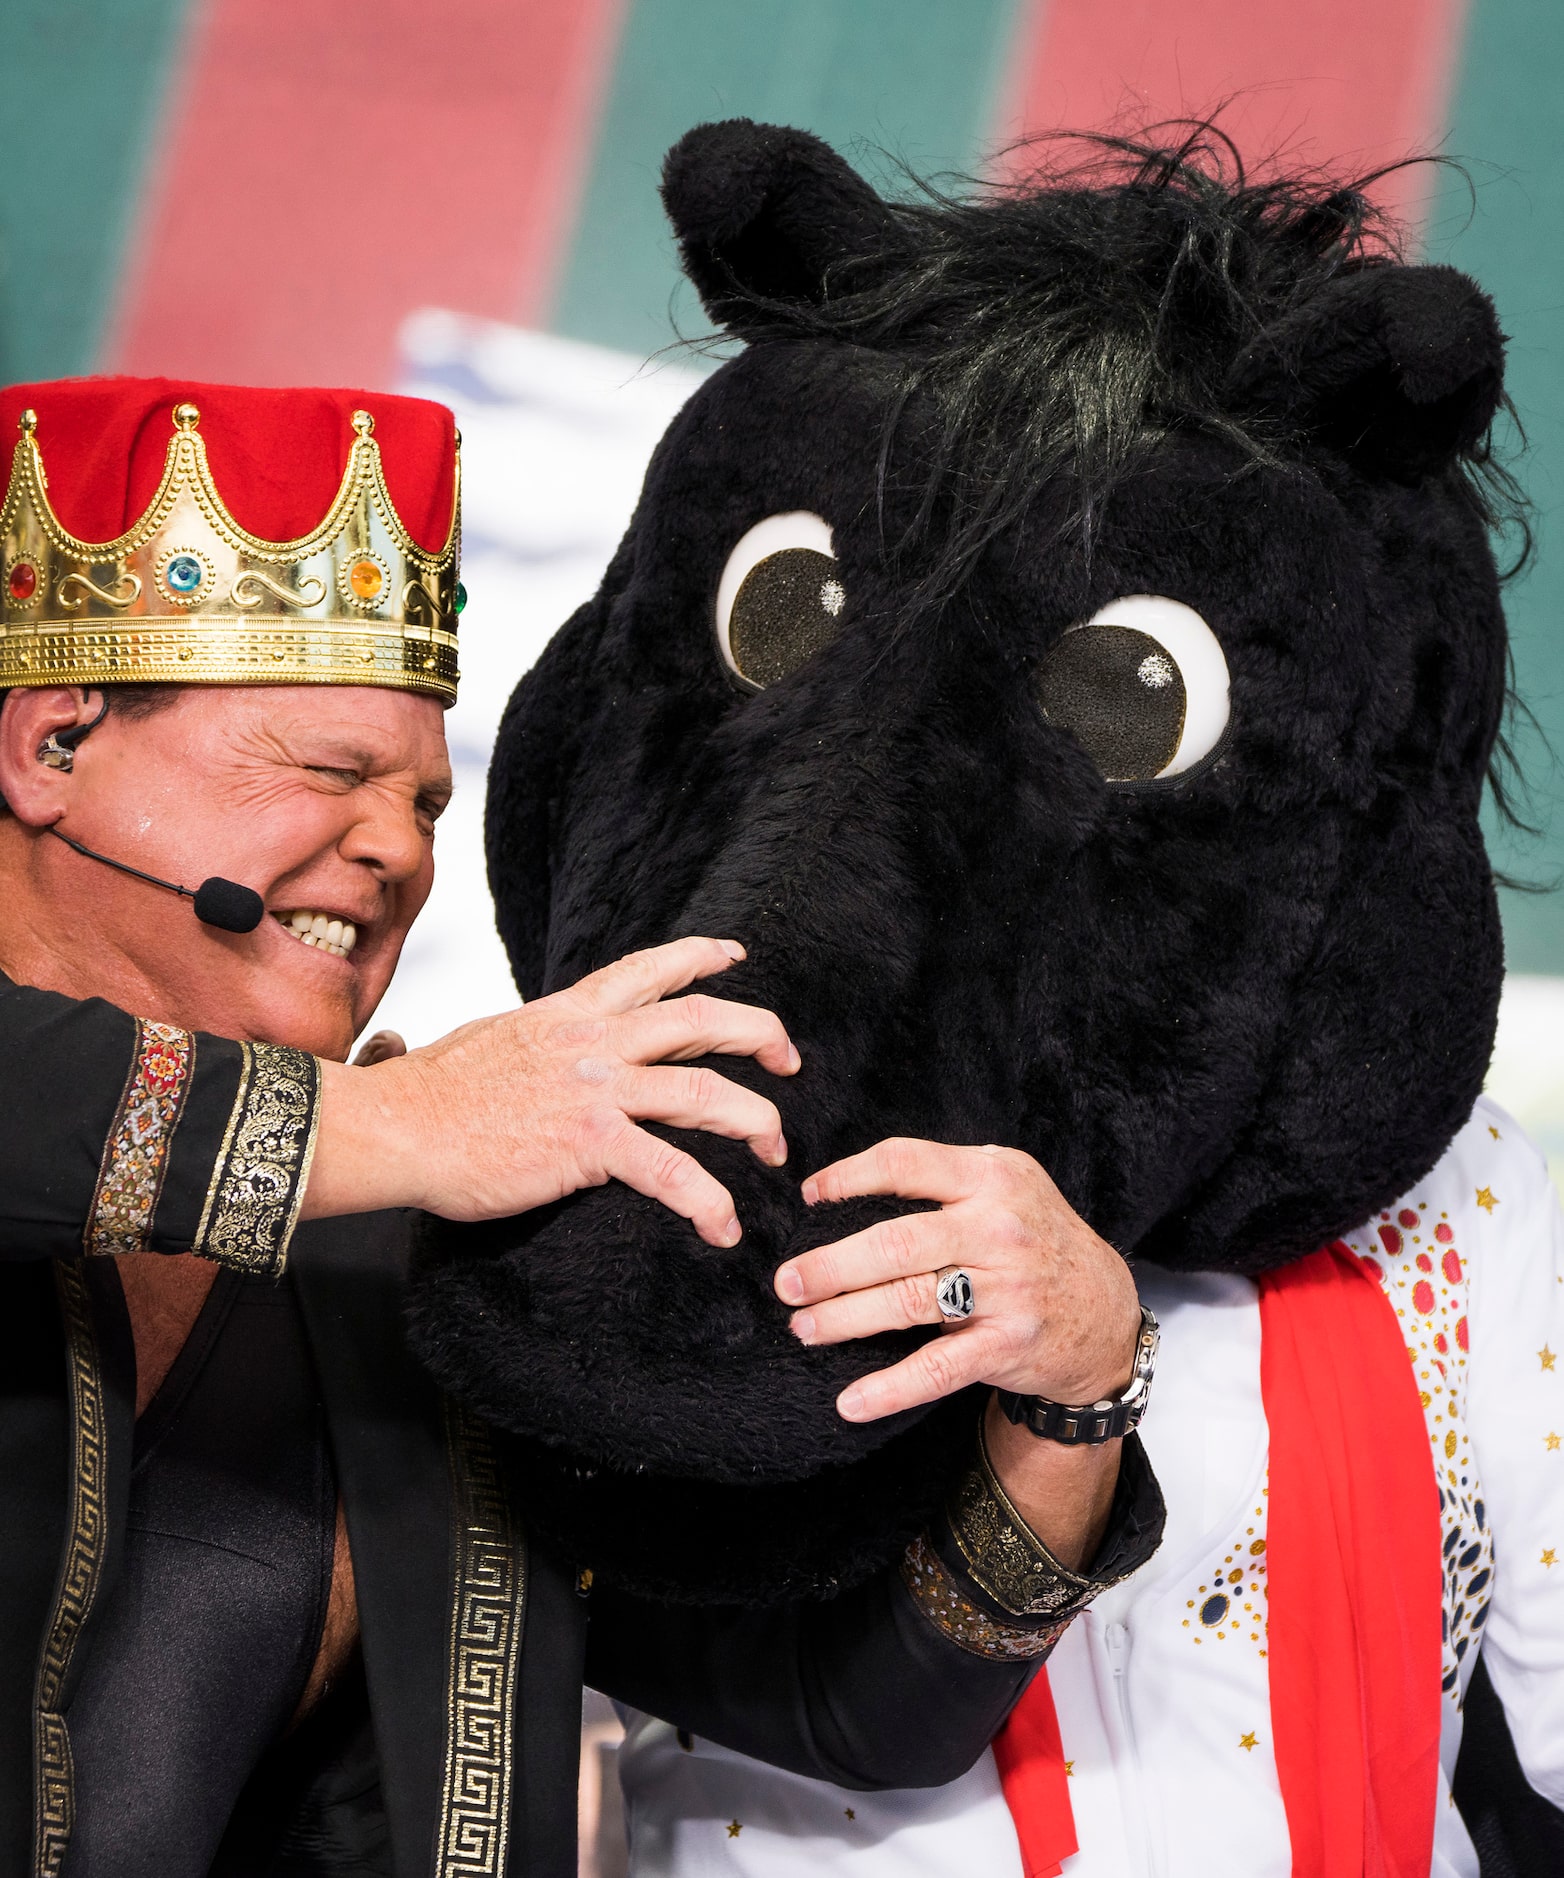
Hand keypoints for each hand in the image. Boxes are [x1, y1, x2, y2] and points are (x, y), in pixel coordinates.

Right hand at [307, 937, 798, 1243]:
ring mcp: (596, 1090)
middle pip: (701, 1019)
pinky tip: (723, 1228)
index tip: (737, 957)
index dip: (701, 957)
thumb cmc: (430, 1095)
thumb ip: (540, 1041)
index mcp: (571, 1013)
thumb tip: (547, 1049)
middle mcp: (593, 1041)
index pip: (649, 969)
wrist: (396, 1126)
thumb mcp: (495, 1039)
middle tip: (789, 1059)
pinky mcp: (591, 1145)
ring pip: (705, 1091)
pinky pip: (672, 1172)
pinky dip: (708, 1202)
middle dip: (760, 1035)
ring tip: (775, 1151)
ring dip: (755, 1120)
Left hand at [775, 1139, 1140, 1422]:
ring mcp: (1006, 1289)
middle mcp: (999, 1228)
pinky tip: (849, 1401)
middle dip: (829, 1265)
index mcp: (992, 1176)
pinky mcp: (1007, 1346)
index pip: (905, 1162)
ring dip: (843, 1318)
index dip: (849, 1177)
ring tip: (803, 1327)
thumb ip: (943, 1178)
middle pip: (894, 1242)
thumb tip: (847, 1184)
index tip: (809, 1197)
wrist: (1105, 1309)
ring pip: (906, 1302)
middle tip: (785, 1282)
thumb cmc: (1035, 1237)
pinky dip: (888, 1389)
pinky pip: (936, 1369)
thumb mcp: (1006, 1184)